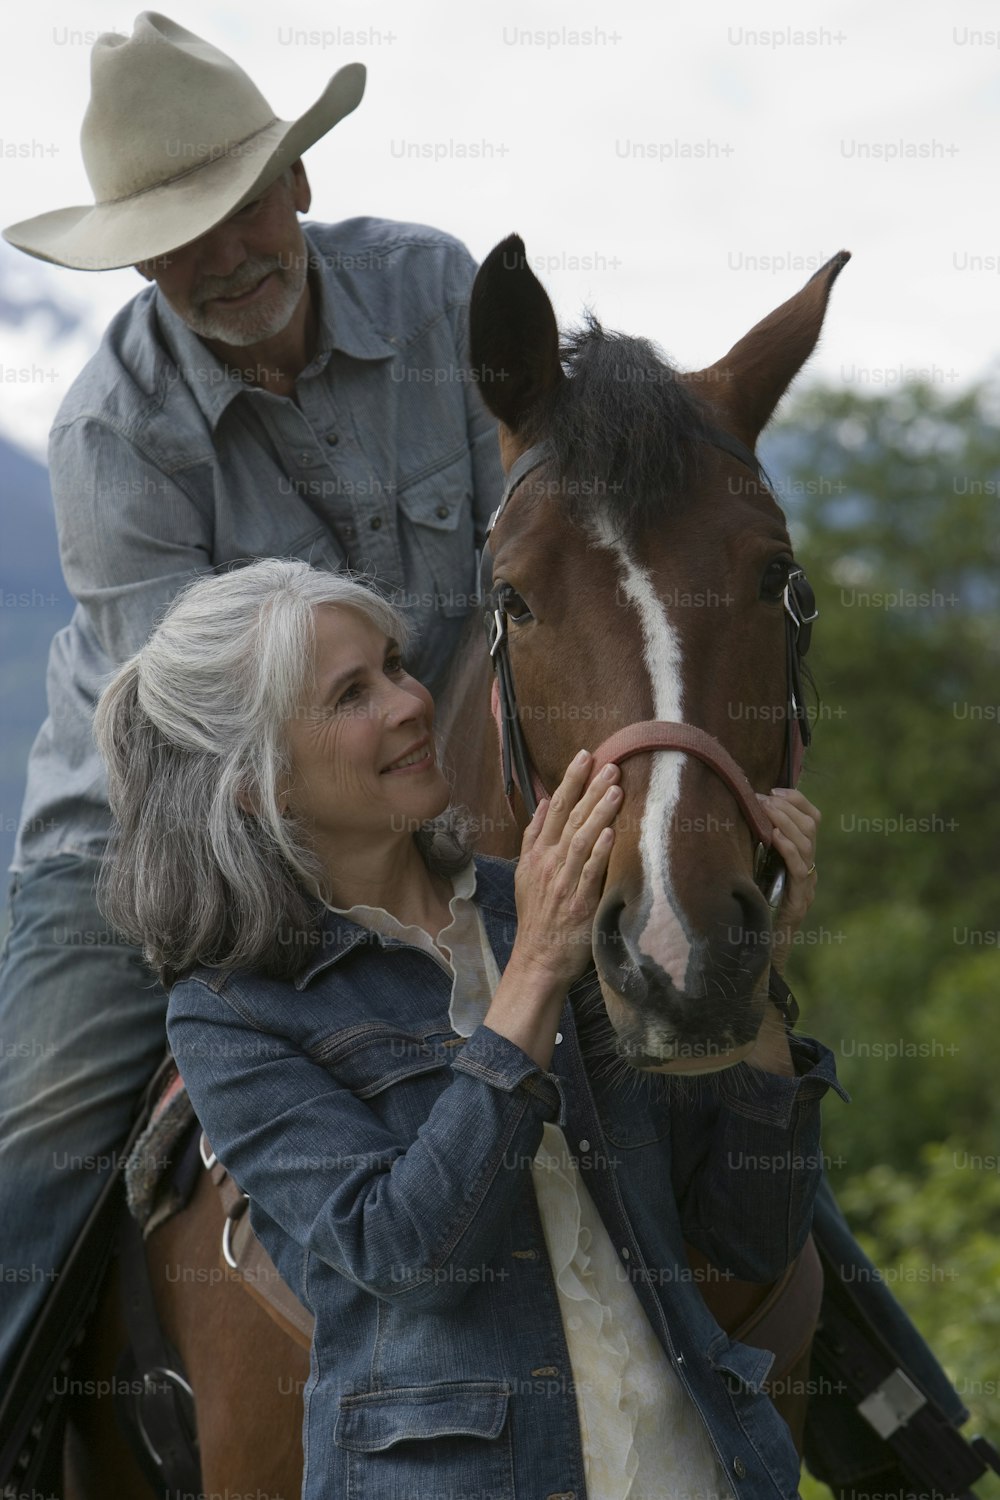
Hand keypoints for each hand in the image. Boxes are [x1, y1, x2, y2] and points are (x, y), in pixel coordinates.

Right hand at [511, 750, 621, 984]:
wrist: (537, 960)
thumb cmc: (537, 917)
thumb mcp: (526, 873)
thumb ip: (534, 837)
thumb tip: (545, 802)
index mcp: (537, 854)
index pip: (555, 809)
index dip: (570, 781)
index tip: (584, 757)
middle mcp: (549, 864)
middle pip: (570, 818)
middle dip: (590, 788)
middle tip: (609, 764)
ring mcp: (564, 882)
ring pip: (582, 839)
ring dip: (599, 812)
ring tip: (616, 788)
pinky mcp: (579, 903)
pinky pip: (590, 872)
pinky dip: (599, 852)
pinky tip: (610, 833)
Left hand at [756, 787, 820, 975]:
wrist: (758, 951)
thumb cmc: (752, 907)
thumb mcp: (754, 869)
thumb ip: (756, 846)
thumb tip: (739, 812)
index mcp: (802, 857)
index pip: (813, 819)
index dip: (798, 800)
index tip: (775, 789)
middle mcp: (809, 868)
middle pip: (812, 826)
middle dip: (788, 806)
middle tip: (764, 797)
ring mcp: (807, 884)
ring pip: (808, 843)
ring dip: (785, 821)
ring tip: (766, 808)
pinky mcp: (799, 900)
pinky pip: (800, 868)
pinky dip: (788, 848)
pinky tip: (774, 835)